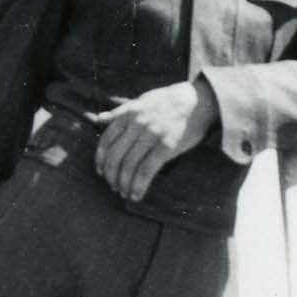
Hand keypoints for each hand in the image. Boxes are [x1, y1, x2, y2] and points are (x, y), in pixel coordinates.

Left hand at [94, 79, 216, 205]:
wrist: (198, 100)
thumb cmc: (168, 101)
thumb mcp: (141, 101)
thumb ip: (120, 112)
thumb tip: (98, 119)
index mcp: (129, 114)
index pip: (106, 140)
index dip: (101, 159)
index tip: (101, 171)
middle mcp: (137, 124)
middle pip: (115, 156)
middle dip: (111, 176)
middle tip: (113, 186)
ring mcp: (152, 135)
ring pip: (129, 166)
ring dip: (124, 184)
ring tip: (124, 193)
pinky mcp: (167, 146)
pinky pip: (147, 171)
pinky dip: (139, 186)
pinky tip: (136, 195)